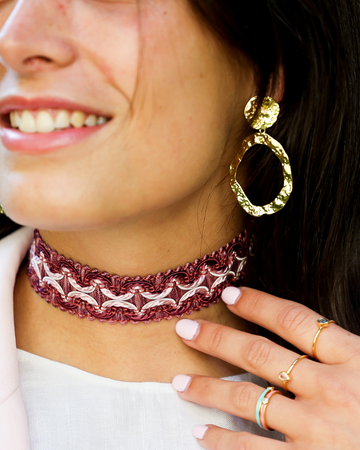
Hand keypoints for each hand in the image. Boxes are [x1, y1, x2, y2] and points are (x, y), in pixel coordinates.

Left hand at [172, 286, 359, 448]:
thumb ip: (350, 348)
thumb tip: (321, 332)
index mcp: (355, 358)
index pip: (295, 320)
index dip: (258, 304)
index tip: (230, 294)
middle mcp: (331, 388)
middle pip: (260, 353)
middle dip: (218, 339)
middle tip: (185, 329)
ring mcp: (318, 429)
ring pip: (249, 398)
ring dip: (208, 389)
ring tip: (179, 382)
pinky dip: (224, 443)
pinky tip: (201, 436)